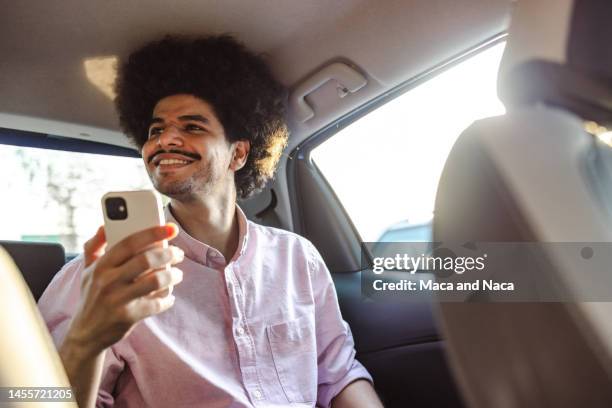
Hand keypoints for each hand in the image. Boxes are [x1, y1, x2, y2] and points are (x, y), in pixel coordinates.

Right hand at [65, 224, 183, 357]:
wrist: (86, 334)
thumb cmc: (92, 296)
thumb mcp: (88, 270)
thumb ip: (95, 245)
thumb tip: (104, 224)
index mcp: (101, 266)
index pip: (130, 242)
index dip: (153, 232)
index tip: (171, 228)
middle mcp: (108, 281)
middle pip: (146, 260)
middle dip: (169, 253)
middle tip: (178, 253)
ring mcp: (118, 299)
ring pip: (156, 281)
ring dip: (173, 275)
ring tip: (177, 274)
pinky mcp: (128, 316)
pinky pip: (157, 303)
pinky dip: (168, 298)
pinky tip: (169, 295)